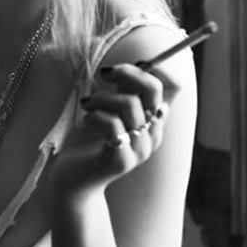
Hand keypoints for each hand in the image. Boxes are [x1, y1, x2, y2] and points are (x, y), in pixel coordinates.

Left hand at [51, 63, 168, 203]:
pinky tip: (86, 119)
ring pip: (129, 104)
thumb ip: (122, 91)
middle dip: (128, 73)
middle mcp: (153, 135)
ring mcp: (140, 149)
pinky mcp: (122, 160)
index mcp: (153, 120)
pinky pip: (113, 125)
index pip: (174, 87)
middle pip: (154, 89)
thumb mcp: (108, 109)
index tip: (132, 65)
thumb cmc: (88, 142)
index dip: (156, 68)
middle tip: (104, 73)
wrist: (73, 181)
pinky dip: (96, 115)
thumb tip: (132, 66)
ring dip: (102, 97)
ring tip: (87, 104)